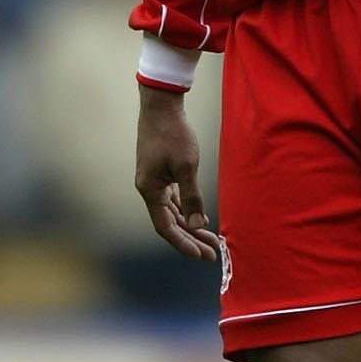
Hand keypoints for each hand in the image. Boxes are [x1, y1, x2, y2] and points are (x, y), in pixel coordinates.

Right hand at [135, 85, 218, 260]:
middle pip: (169, 222)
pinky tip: (198, 216)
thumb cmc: (173, 133)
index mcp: (149, 190)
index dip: (183, 243)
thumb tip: (197, 224)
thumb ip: (191, 197)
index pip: (165, 227)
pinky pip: (172, 199)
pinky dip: (185, 210)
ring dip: (189, 225)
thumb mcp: (187, 166)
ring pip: (171, 211)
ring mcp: (153, 180)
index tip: (202, 255)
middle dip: (191, 237)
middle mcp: (148, 188)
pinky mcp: (159, 172)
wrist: (161, 105)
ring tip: (210, 238)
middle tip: (212, 252)